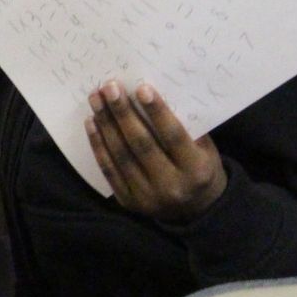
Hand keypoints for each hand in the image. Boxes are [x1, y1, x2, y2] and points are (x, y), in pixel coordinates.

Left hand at [86, 81, 227, 223]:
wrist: (196, 210)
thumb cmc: (200, 167)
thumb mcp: (205, 148)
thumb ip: (185, 127)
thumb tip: (152, 94)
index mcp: (197, 171)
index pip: (174, 137)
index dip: (157, 112)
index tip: (141, 88)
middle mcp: (172, 187)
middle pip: (141, 144)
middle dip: (123, 113)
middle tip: (109, 87)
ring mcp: (148, 198)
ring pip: (121, 156)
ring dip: (106, 124)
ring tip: (96, 99)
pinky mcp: (129, 202)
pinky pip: (109, 170)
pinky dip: (98, 145)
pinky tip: (91, 123)